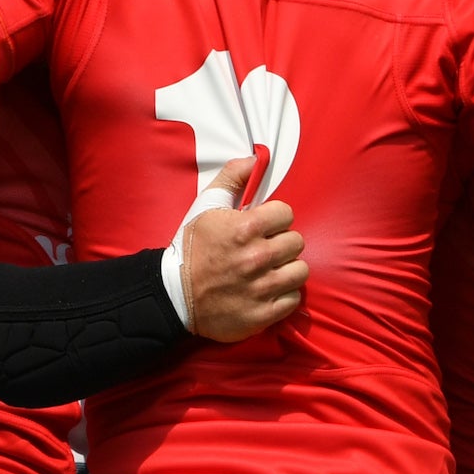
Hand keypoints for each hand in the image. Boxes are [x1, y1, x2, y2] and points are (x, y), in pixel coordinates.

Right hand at [180, 155, 307, 341]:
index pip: (287, 214)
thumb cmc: (191, 249)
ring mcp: (261, 288)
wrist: (173, 295)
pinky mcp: (263, 314)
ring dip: (287, 269)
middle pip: (296, 242)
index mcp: (245, 228)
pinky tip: (267, 291)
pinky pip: (294, 298)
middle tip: (265, 249)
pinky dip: (284, 295)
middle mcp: (257, 258)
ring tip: (269, 270)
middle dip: (282, 243)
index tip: (262, 227)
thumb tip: (255, 159)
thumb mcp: (205, 206)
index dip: (275, 219)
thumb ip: (232, 178)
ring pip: (300, 271)